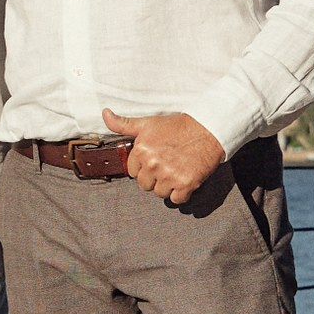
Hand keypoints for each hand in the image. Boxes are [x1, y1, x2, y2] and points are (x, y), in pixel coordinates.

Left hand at [101, 108, 225, 205]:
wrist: (209, 129)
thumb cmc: (177, 126)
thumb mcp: (148, 123)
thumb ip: (123, 124)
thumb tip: (105, 114)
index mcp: (141, 151)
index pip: (133, 172)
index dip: (144, 166)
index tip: (155, 159)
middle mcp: (153, 164)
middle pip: (145, 185)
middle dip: (154, 177)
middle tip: (167, 165)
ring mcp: (169, 176)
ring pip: (159, 193)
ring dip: (167, 186)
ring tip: (176, 170)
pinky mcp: (186, 184)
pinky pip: (176, 199)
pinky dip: (181, 193)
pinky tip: (185, 179)